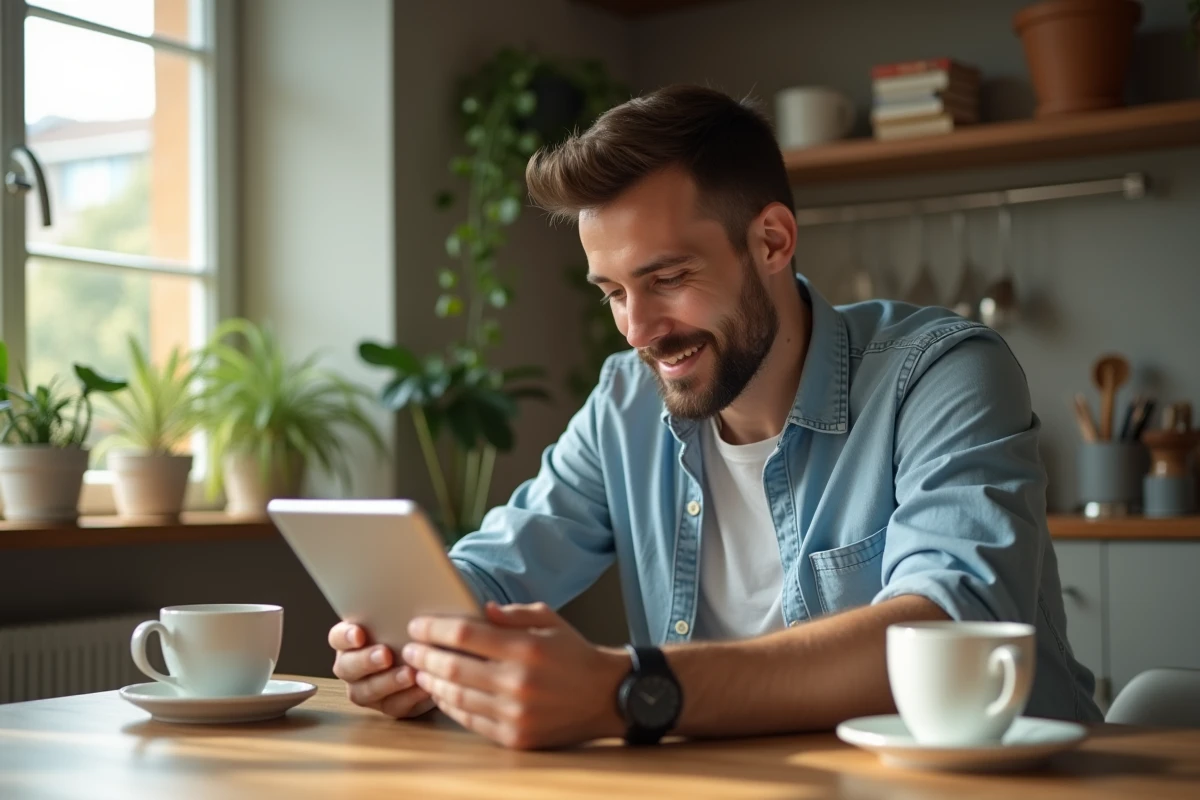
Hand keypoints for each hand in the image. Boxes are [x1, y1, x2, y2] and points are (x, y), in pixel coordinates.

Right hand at [328, 622, 435, 717]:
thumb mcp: (407, 619)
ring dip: (387, 683)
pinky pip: (393, 706)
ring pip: (365, 691)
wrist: (438, 658)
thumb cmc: (417, 631)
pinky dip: (408, 697)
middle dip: (365, 661)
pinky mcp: (388, 706)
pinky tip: (423, 686)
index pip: (337, 637)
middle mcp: (352, 666)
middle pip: (346, 667)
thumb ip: (399, 612)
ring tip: (409, 673)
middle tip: (385, 655)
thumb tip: (408, 597)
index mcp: (351, 640)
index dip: (345, 637)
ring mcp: (367, 689)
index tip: (359, 634)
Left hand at [402, 602, 629, 749]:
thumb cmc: (575, 654)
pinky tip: (442, 693)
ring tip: (420, 670)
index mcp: (526, 648)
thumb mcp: (549, 620)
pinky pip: (470, 720)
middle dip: (424, 655)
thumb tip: (477, 610)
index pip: (465, 634)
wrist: (607, 697)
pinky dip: (450, 706)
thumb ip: (512, 614)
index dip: (434, 628)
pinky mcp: (515, 737)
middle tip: (409, 648)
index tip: (418, 625)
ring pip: (457, 696)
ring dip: (432, 681)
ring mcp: (515, 714)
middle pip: (453, 666)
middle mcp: (518, 682)